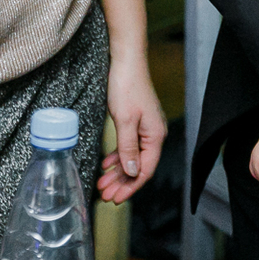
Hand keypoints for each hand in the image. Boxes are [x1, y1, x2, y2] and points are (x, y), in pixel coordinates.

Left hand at [98, 55, 165, 203]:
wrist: (126, 61)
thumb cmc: (127, 87)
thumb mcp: (124, 120)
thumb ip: (128, 148)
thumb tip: (132, 172)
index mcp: (155, 136)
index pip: (145, 170)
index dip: (131, 187)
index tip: (116, 199)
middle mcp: (154, 134)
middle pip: (139, 166)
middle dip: (122, 182)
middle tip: (105, 195)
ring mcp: (145, 128)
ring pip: (132, 157)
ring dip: (118, 172)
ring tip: (103, 183)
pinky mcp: (137, 122)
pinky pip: (129, 146)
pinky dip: (118, 157)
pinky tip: (107, 164)